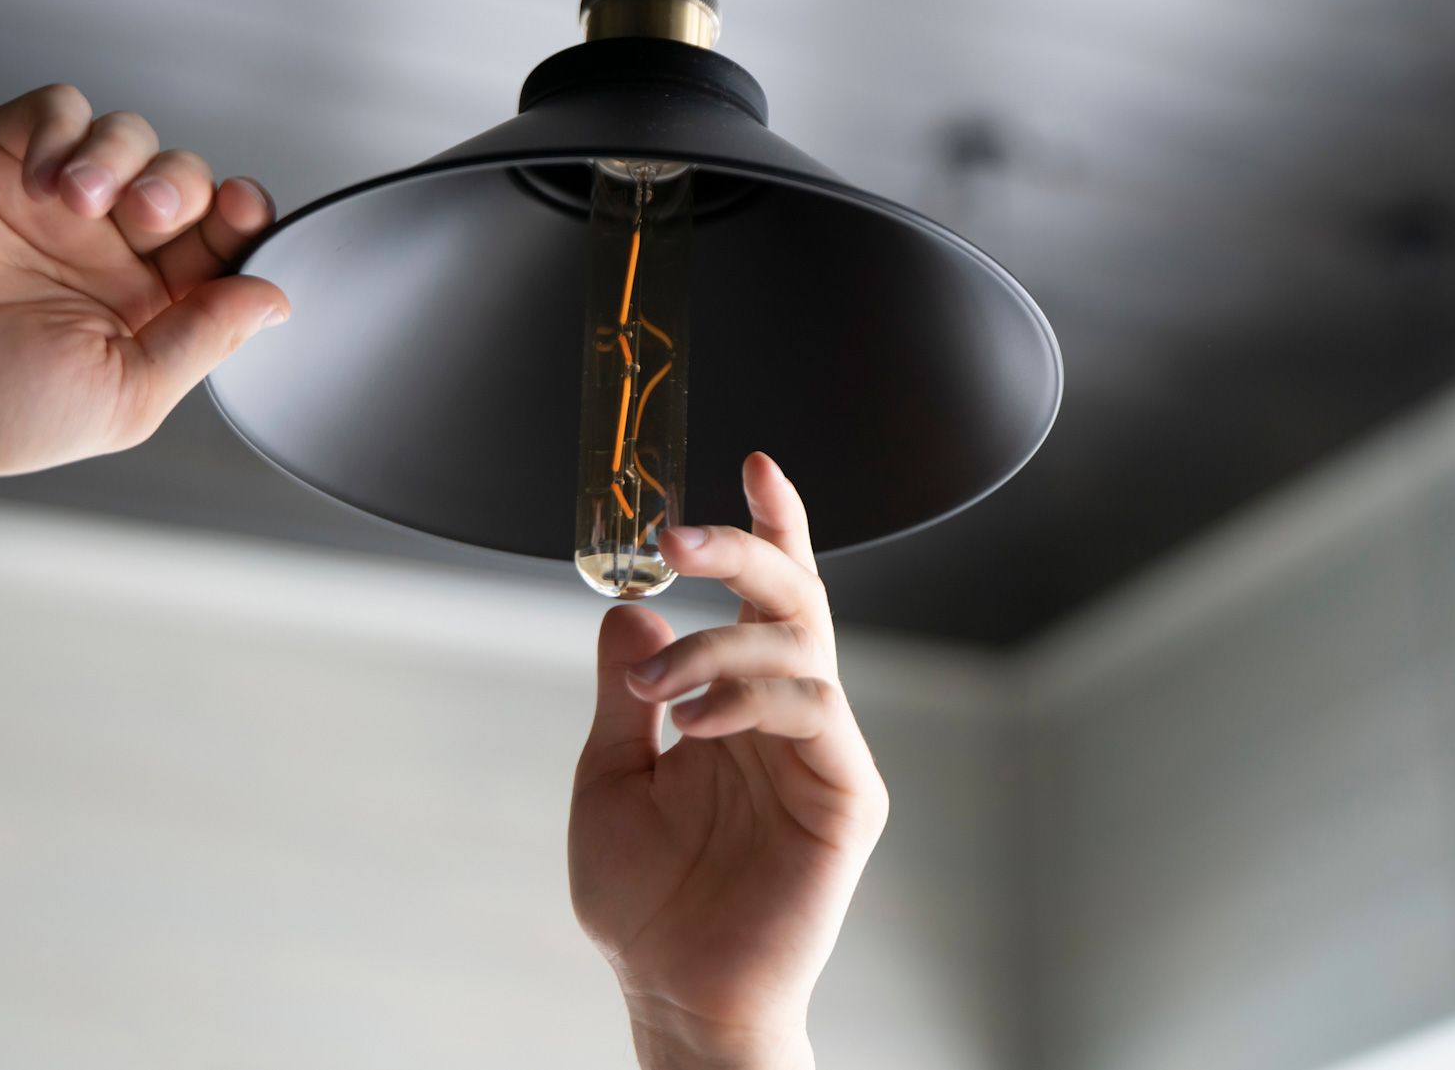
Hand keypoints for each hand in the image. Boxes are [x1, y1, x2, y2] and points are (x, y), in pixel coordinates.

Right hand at [0, 84, 289, 599]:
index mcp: (149, 303)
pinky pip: (63, 108)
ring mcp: (56, 198)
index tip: (243, 216)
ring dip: (127, 158)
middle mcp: (108, 247)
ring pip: (133, 136)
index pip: (225, 243)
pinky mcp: (2, 155)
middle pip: (189, 181)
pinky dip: (70, 131)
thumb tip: (278, 297)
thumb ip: (206, 337)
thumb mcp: (127, 393)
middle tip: (151, 218)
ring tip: (83, 204)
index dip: (246, 221)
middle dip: (188, 188)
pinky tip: (45, 183)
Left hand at [569, 453, 888, 1069]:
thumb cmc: (645, 897)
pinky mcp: (846, 794)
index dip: (770, 527)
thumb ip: (623, 692)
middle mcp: (791, 714)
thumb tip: (628, 609)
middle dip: (743, 550)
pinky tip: (695, 726)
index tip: (752, 463)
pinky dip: (749, 699)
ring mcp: (824, 751)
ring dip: (717, 646)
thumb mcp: (609, 776)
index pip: (767, 597)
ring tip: (657, 696)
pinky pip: (812, 710)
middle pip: (794, 598)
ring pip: (799, 645)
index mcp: (741, 701)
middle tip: (675, 538)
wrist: (673, 990)